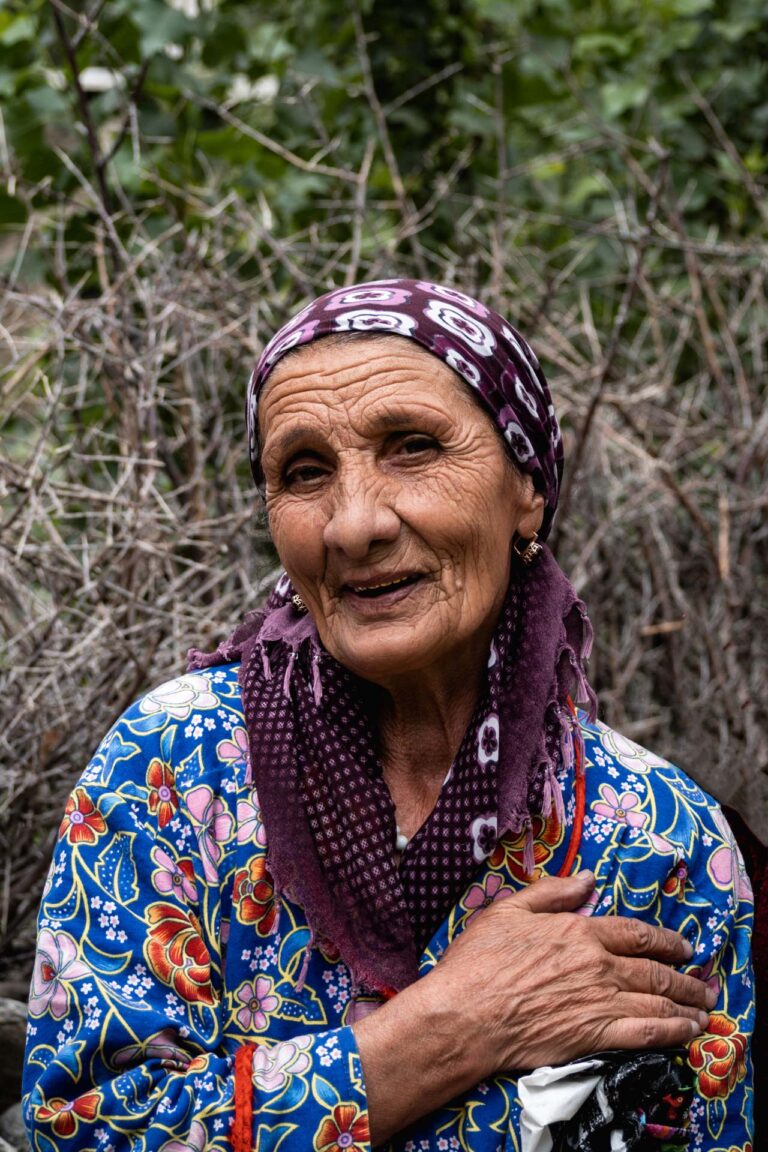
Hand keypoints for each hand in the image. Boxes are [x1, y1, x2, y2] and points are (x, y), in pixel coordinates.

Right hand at [425, 871, 713, 1080]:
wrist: (465, 1015)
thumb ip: (552, 892)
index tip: (683, 946)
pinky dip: (672, 1033)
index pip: (636, 933)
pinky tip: (686, 1033)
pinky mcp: (594, 1037)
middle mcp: (598, 965)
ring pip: (658, 1001)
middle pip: (655, 970)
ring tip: (703, 1008)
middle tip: (703, 982)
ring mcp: (600, 1002)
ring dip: (686, 1005)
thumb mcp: (508, 910)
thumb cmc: (479, 960)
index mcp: (579, 931)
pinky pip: (645, 1034)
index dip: (665, 939)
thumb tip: (588, 878)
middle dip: (685, 976)